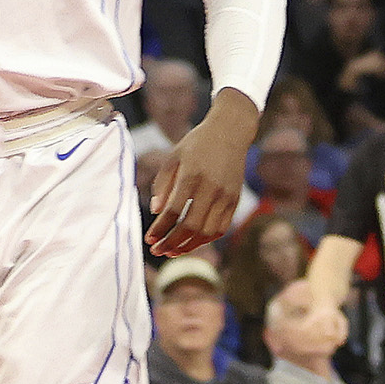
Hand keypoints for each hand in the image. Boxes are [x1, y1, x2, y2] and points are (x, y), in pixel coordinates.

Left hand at [151, 109, 249, 256]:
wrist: (230, 132)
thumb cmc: (197, 144)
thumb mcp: (174, 156)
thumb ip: (162, 183)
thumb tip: (155, 211)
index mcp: (192, 175)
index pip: (174, 211)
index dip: (160, 229)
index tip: (149, 239)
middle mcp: (211, 188)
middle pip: (191, 226)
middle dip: (172, 243)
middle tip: (158, 251)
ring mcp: (226, 196)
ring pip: (208, 232)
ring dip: (189, 246)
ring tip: (172, 251)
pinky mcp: (235, 200)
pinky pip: (221, 228)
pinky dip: (206, 239)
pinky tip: (192, 241)